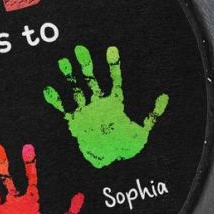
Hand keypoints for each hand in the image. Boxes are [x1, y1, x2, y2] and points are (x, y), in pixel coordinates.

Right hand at [43, 44, 168, 167]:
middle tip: (80, 49)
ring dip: (70, 76)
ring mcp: (86, 111)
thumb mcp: (142, 132)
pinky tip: (48, 89)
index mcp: (114, 104)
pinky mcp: (75, 122)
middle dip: (86, 65)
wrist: (110, 163)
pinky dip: (56, 100)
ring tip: (63, 62)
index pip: (114, 81)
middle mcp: (99, 104)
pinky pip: (63, 108)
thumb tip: (165, 96)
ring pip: (76, 89)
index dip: (113, 66)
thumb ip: (152, 115)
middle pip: (91, 80)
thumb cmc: (126, 147)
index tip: (111, 49)